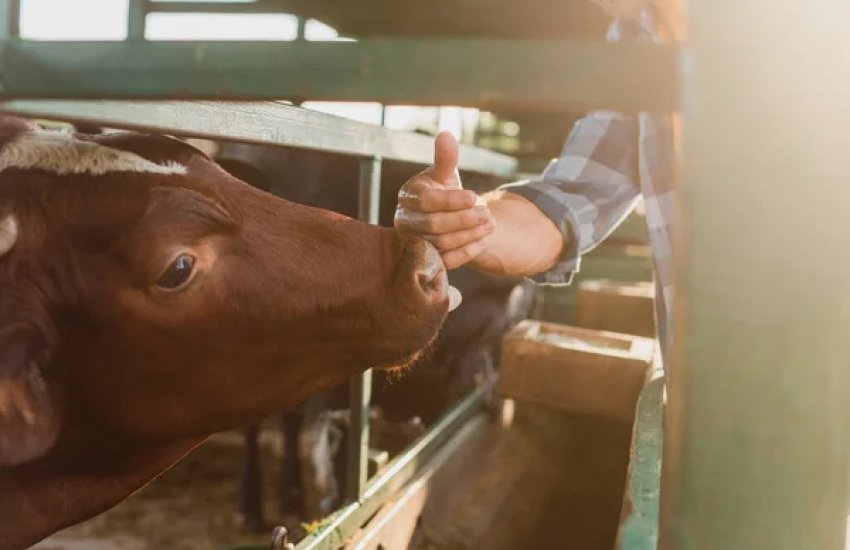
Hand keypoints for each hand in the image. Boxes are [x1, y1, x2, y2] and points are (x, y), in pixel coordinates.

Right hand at [394, 132, 496, 268]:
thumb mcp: (445, 174)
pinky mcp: (427, 260)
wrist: (442, 217)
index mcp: (408, 197)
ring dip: (469, 235)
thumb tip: (446, 135)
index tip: (474, 197)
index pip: (426, 201)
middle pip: (433, 225)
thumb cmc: (441, 191)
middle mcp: (405, 221)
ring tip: (490, 225)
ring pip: (441, 244)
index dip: (451, 200)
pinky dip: (467, 252)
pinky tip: (484, 241)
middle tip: (487, 214)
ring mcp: (414, 243)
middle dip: (464, 219)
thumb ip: (445, 158)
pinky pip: (446, 261)